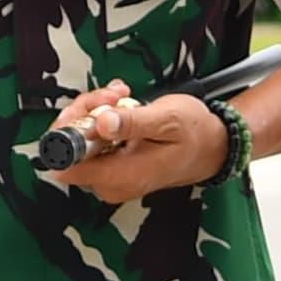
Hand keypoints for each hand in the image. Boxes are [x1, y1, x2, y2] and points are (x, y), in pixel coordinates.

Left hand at [42, 85, 227, 203]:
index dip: (70, 131)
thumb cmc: (195, 133)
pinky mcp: (114, 168)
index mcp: (122, 176)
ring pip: (80, 142)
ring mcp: (112, 177)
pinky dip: (102, 120)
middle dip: (86, 113)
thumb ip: (133, 123)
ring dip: (95, 112)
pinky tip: (121, 107)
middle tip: (113, 97)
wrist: (213, 146)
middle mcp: (112, 183)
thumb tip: (101, 123)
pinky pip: (93, 143)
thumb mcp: (167, 120)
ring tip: (122, 98)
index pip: (67, 164)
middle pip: (71, 150)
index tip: (94, 109)